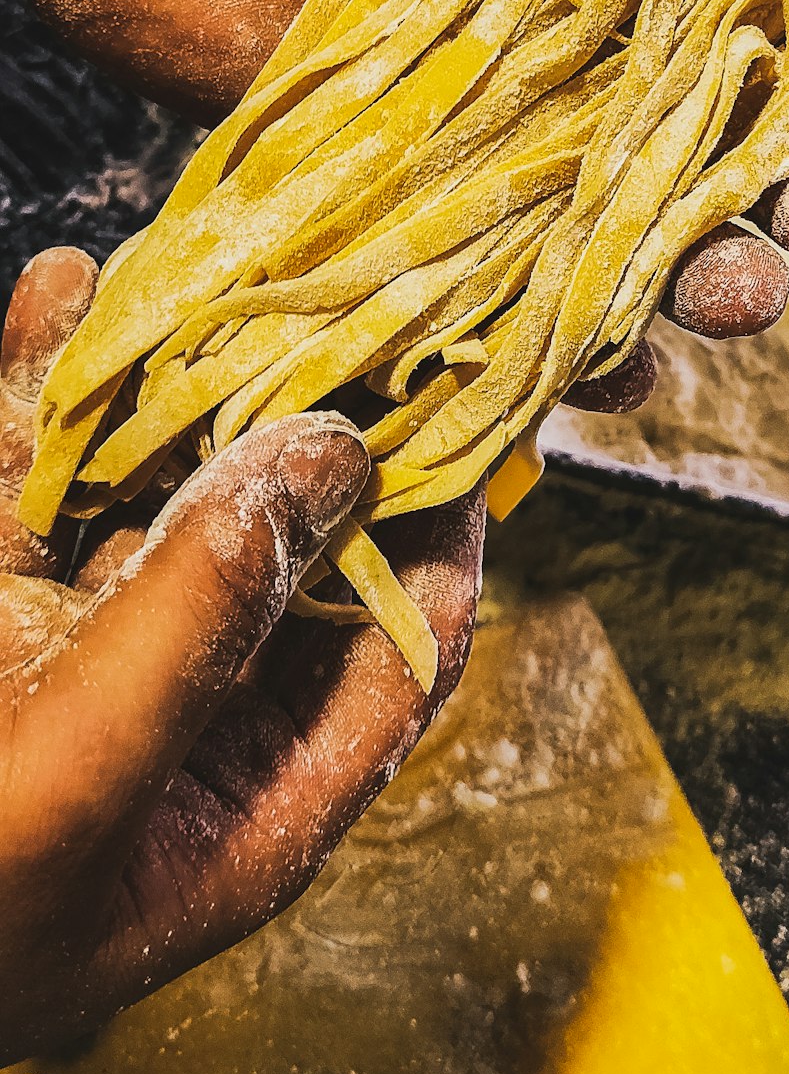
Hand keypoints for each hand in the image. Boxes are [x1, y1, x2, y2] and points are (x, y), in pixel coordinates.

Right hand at [0, 248, 483, 1065]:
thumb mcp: (71, 774)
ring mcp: (67, 649)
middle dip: (303, 424)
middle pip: (283, 551)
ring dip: (173, 376)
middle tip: (342, 299)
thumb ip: (199, 619)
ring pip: (152, 488)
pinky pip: (31, 473)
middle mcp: (170, 717)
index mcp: (235, 808)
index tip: (461, 411)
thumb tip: (330, 461)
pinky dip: (44, 382)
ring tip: (212, 265)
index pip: (394, 656)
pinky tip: (60, 293)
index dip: (439, 534)